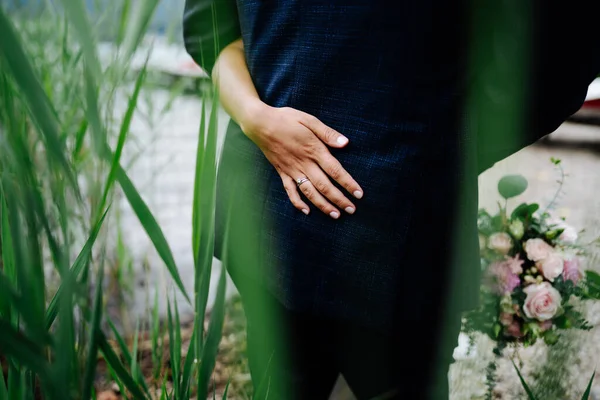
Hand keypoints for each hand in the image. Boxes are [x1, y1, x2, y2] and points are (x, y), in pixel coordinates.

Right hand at [240, 102, 363, 218]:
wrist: (260, 123)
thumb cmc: (286, 119)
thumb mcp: (309, 120)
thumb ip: (327, 133)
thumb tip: (345, 143)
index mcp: (314, 149)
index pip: (335, 170)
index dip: (348, 183)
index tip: (359, 194)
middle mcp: (304, 163)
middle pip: (324, 186)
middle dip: (339, 199)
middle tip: (351, 210)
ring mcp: (292, 170)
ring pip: (309, 192)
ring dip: (323, 205)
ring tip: (335, 215)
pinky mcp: (282, 172)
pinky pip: (290, 191)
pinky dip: (297, 202)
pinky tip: (307, 211)